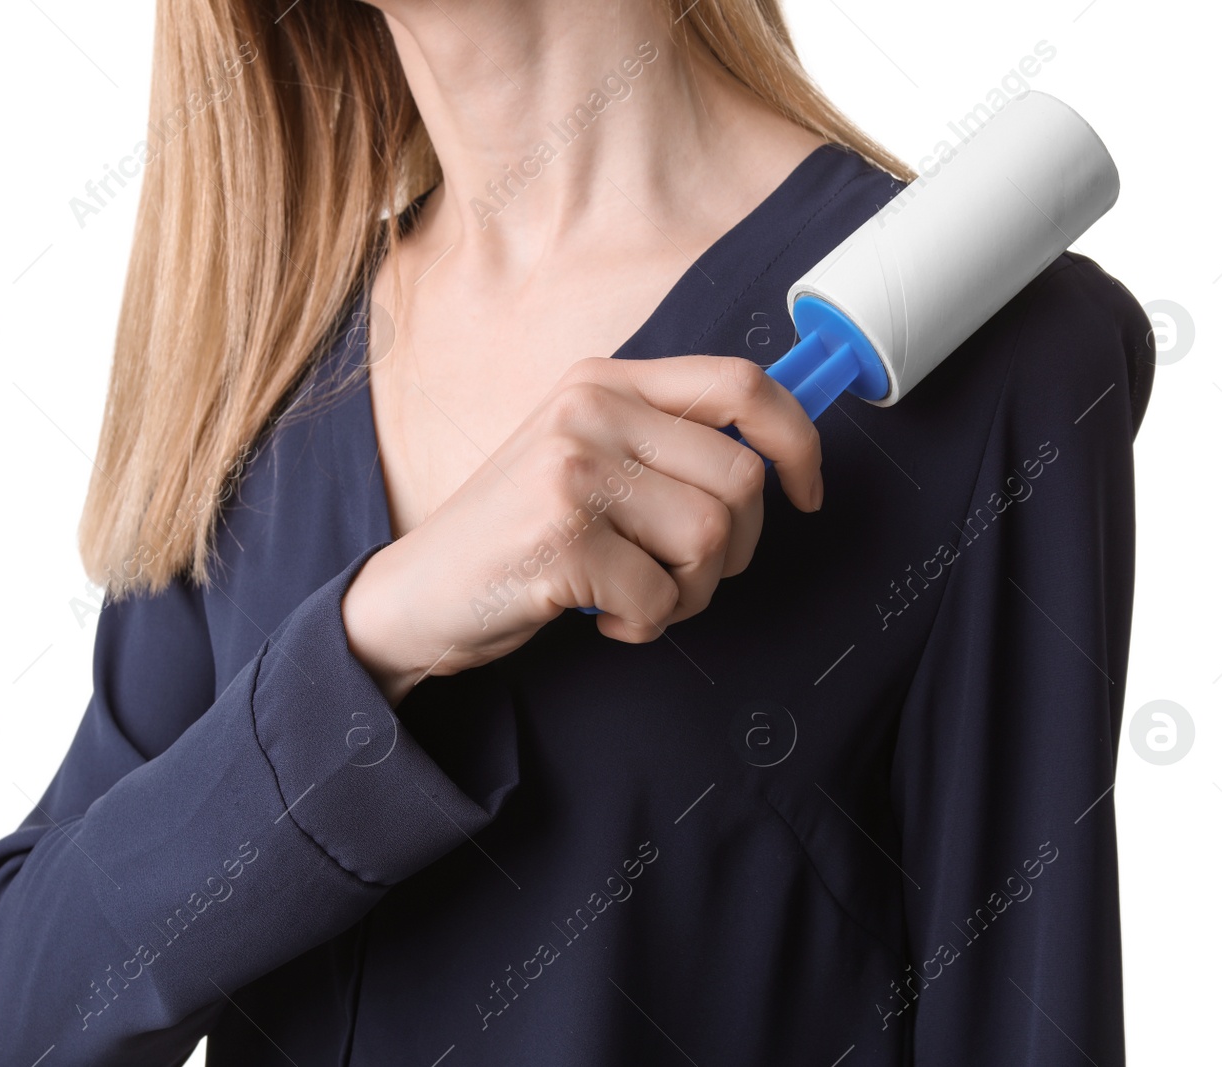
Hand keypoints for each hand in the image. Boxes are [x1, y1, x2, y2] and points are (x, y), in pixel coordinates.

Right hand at [340, 355, 823, 704]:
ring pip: (711, 539)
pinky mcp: (560, 537)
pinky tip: (602, 618)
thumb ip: (661, 443)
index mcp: (602, 382)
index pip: (740, 382)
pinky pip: (662, 597)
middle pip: (740, 478)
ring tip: (639, 598)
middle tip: (684, 575)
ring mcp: (571, 469)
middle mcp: (588, 410)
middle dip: (734, 550)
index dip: (797, 439)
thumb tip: (771, 455)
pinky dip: (645, 627)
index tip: (806, 492)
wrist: (415, 595)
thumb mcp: (582, 458)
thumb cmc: (516, 536)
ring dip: (690, 593)